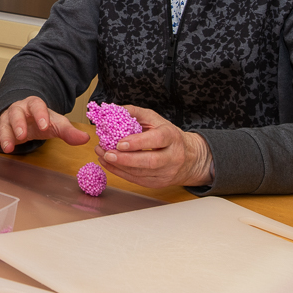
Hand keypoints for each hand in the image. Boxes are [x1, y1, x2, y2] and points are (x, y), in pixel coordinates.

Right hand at [0, 96, 90, 156]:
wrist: (26, 118)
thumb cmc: (41, 120)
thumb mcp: (55, 124)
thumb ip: (68, 131)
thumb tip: (85, 139)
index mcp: (34, 105)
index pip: (37, 105)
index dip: (40, 114)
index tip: (44, 126)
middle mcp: (18, 109)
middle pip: (16, 113)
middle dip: (18, 125)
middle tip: (21, 136)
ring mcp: (6, 118)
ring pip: (3, 124)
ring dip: (4, 136)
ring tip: (8, 149)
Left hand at [94, 105, 213, 188]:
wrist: (189, 158)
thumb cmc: (168, 135)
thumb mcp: (155, 119)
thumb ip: (135, 113)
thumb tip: (113, 109)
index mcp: (172, 136)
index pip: (157, 140)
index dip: (138, 142)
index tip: (120, 143)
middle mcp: (173, 156)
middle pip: (149, 161)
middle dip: (125, 159)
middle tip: (107, 153)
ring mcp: (167, 172)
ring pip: (142, 174)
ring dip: (119, 166)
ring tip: (103, 156)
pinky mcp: (159, 183)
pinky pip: (138, 180)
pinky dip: (121, 173)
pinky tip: (109, 165)